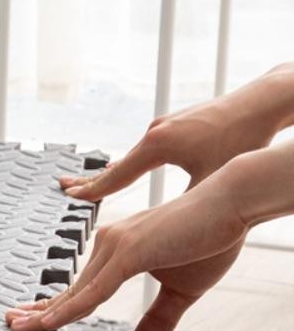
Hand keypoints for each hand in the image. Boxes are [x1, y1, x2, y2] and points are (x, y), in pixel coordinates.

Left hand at [7, 160, 251, 330]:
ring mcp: (116, 247)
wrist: (234, 203)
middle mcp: (109, 244)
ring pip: (77, 293)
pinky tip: (49, 323)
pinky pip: (95, 291)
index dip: (55, 307)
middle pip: (70, 290)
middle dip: (39, 311)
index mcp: (117, 251)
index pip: (81, 288)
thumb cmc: (211, 239)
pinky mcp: (129, 252)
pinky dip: (71, 309)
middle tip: (9, 323)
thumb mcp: (181, 292)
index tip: (30, 320)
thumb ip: (155, 322)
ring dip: (46, 314)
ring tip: (17, 327)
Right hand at [58, 66, 293, 201]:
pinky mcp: (179, 125)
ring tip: (96, 181)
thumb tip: (167, 230)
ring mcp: (166, 126)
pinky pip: (148, 149)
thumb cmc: (244, 137)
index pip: (116, 175)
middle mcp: (155, 132)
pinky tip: (134, 165)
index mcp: (158, 146)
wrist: (266, 101)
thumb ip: (185, 203)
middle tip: (64, 185)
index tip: (68, 196)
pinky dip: (134, 162)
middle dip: (92, 179)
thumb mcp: (211, 178)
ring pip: (133, 156)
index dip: (91, 190)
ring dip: (115, 171)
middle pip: (117, 164)